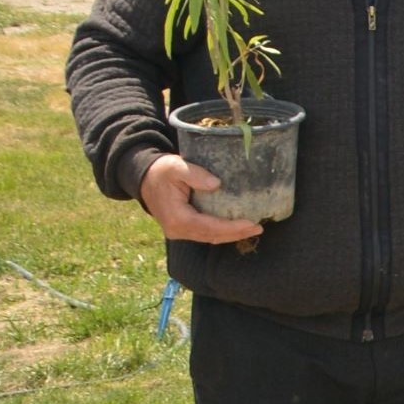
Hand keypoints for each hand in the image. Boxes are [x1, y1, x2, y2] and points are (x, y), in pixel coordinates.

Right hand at [138, 152, 264, 244]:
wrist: (144, 178)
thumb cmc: (162, 171)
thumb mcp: (176, 166)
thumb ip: (195, 174)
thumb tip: (216, 184)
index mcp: (177, 218)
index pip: (209, 227)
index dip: (232, 228)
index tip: (252, 224)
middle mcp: (177, 230)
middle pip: (212, 236)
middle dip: (236, 234)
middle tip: (258, 228)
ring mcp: (178, 231)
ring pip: (209, 237)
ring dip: (231, 235)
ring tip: (252, 229)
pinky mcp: (182, 228)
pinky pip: (204, 233)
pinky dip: (221, 231)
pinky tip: (236, 227)